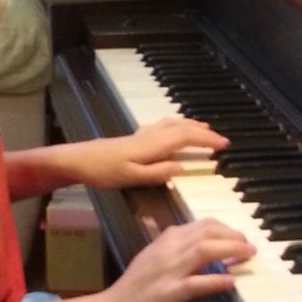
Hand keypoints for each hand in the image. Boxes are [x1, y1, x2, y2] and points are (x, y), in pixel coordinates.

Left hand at [70, 118, 228, 189]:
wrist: (78, 160)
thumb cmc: (103, 172)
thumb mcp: (132, 177)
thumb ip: (158, 173)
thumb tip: (183, 168)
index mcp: (153, 146)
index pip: (186, 139)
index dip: (206, 141)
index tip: (224, 145)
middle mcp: (150, 136)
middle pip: (182, 128)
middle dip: (203, 132)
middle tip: (221, 139)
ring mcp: (142, 135)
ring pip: (172, 123)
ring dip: (191, 125)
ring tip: (204, 129)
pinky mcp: (134, 137)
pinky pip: (163, 125)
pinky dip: (176, 124)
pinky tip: (174, 128)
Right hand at [97, 218, 255, 301]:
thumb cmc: (130, 293)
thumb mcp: (149, 263)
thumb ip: (169, 251)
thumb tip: (190, 242)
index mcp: (163, 242)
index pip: (199, 225)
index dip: (224, 229)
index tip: (238, 238)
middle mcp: (166, 251)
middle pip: (206, 232)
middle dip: (233, 236)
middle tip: (249, 247)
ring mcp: (167, 271)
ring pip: (204, 250)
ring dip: (231, 251)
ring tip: (248, 256)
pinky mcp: (167, 293)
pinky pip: (196, 283)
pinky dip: (216, 280)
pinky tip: (232, 282)